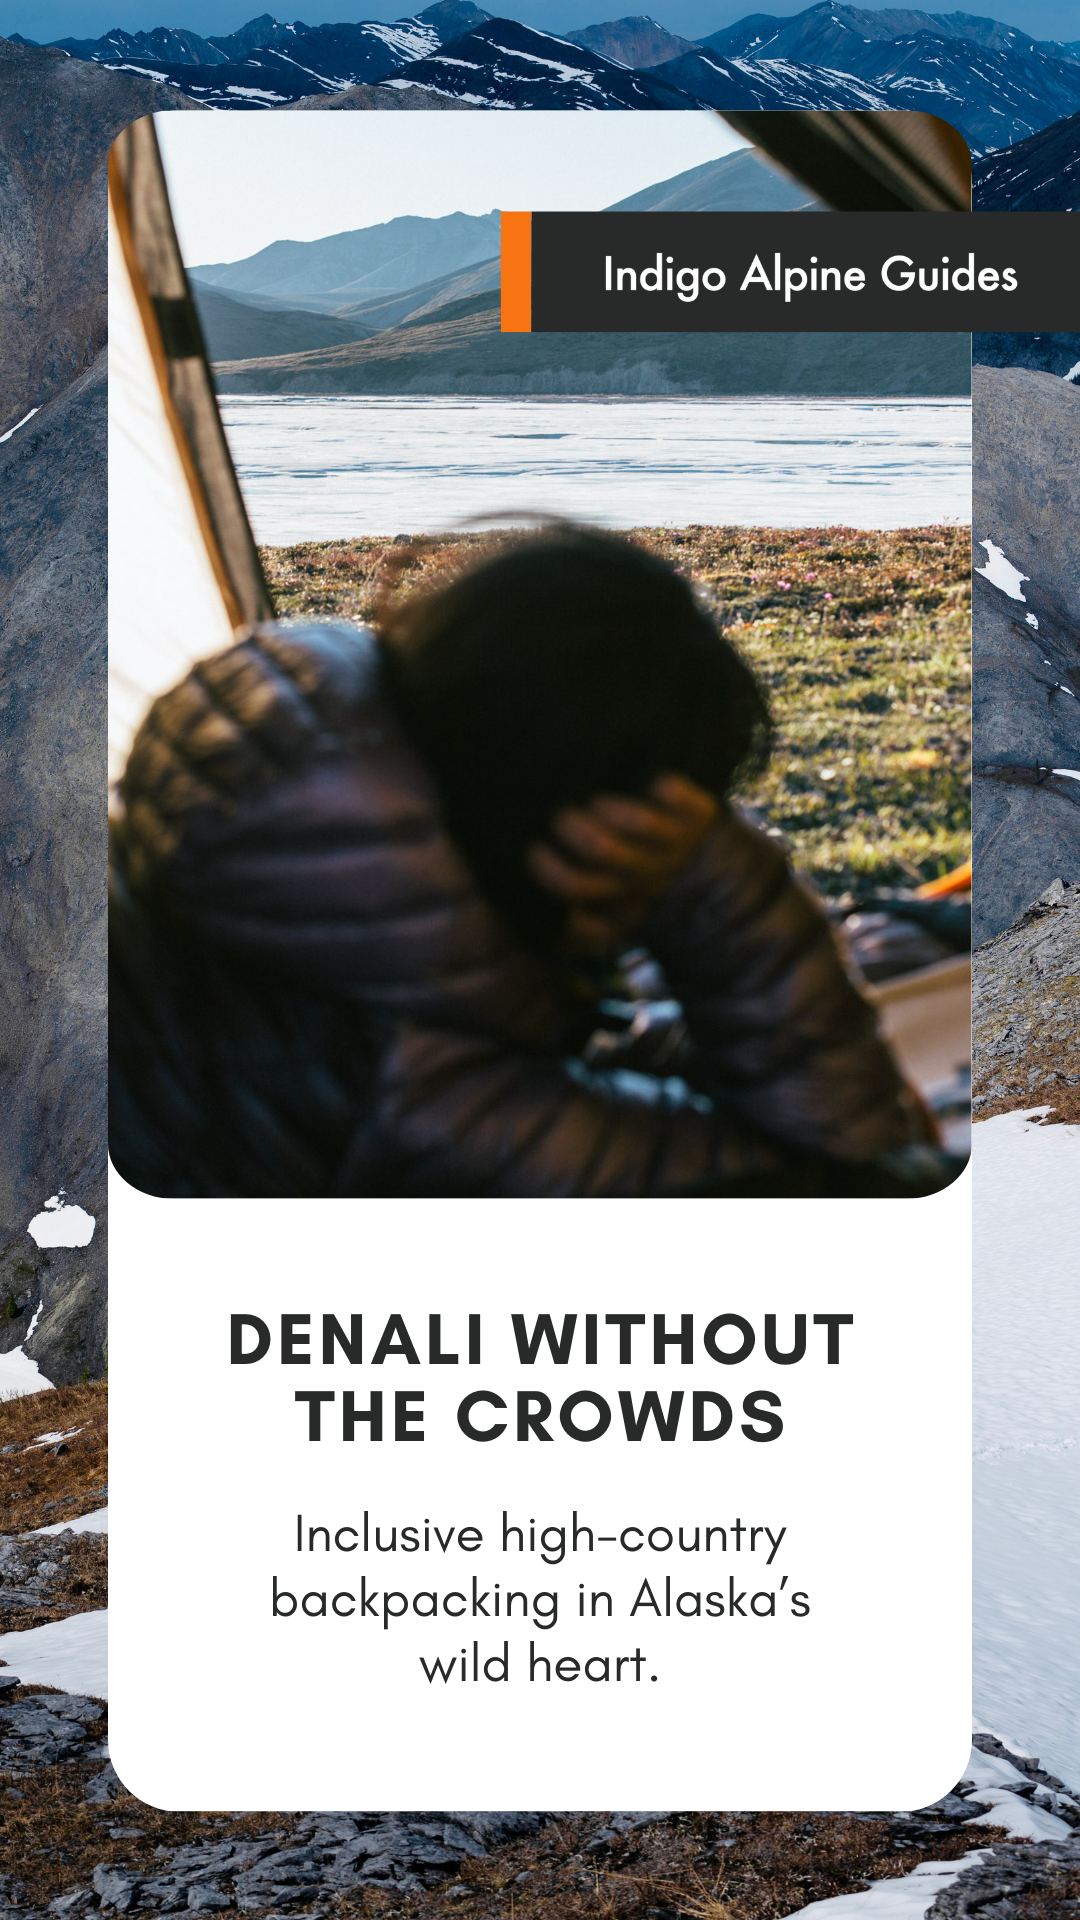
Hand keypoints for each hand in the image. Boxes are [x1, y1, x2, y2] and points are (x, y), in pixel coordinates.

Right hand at [527, 774, 718, 953]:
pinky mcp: (695, 817)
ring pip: (638, 823)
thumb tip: (540, 915)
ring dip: (608, 807)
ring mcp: (674, 846)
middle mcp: (647, 877)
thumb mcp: (607, 919)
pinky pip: (674, 794)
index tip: (533, 849)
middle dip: (572, 827)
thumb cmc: (636, 892)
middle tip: (559, 817)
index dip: (548, 868)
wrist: (712, 883)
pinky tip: (645, 784)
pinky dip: (660, 786)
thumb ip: (572, 924)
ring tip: (594, 802)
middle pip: (601, 850)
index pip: (575, 888)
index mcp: (620, 905)